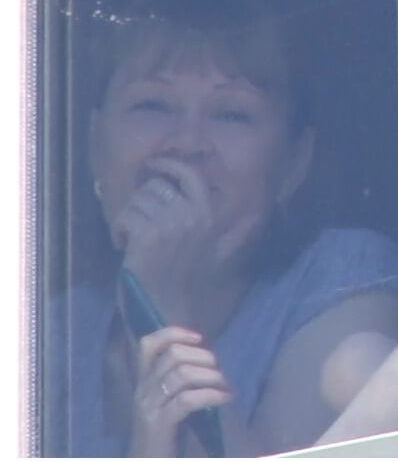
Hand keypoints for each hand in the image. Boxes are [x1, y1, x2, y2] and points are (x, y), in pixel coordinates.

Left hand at [113, 159, 216, 325]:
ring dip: (128, 215)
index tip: (153, 164)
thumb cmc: (179, 277)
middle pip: (156, 186)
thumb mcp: (201, 243)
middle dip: (142, 199)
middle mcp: (191, 215)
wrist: (165, 306)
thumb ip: (199, 218)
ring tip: (131, 235)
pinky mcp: (147, 235)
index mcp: (207, 215)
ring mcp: (170, 224)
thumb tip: (201, 196)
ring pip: (137, 200)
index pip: (190, 175)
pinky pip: (124, 216)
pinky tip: (123, 244)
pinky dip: (118, 229)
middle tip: (139, 219)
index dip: (170, 164)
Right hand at [128, 326, 231, 457]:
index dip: (173, 334)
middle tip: (218, 370)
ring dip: (211, 376)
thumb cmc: (163, 432)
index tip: (199, 338)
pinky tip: (225, 398)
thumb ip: (179, 381)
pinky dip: (212, 395)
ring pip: (181, 375)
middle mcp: (142, 390)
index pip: (147, 345)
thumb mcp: (167, 401)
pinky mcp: (159, 424)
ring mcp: (149, 407)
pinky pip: (188, 400)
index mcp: (143, 382)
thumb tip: (208, 360)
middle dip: (202, 357)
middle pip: (173, 356)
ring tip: (224, 385)